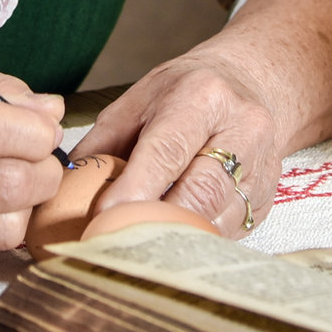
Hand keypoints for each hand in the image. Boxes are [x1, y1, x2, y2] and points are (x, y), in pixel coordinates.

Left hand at [73, 49, 281, 237]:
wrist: (252, 83)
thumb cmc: (184, 94)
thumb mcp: (138, 101)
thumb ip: (102, 144)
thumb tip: (64, 190)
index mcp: (202, 97)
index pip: (167, 150)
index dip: (135, 189)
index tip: (103, 218)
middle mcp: (241, 128)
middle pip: (200, 191)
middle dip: (154, 222)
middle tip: (114, 243)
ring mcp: (262, 166)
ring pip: (217, 218)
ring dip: (173, 238)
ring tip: (136, 248)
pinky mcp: (266, 197)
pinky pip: (229, 232)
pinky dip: (195, 241)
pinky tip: (168, 243)